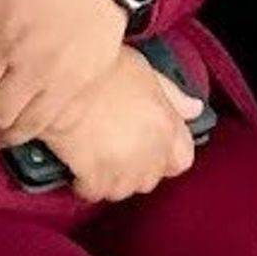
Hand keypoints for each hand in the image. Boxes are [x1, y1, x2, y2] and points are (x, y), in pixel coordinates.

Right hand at [12, 52, 202, 205]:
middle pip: (150, 178)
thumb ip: (172, 95)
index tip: (151, 149)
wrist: (61, 72)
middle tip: (117, 151)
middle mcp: (149, 150)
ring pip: (122, 189)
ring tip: (96, 161)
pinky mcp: (93, 173)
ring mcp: (122, 165)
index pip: (182, 158)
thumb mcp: (144, 69)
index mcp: (165, 124)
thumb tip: (195, 108)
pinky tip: (77, 170)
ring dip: (111, 179)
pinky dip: (85, 184)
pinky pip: (93, 192)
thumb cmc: (101, 63)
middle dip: (136, 169)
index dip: (166, 156)